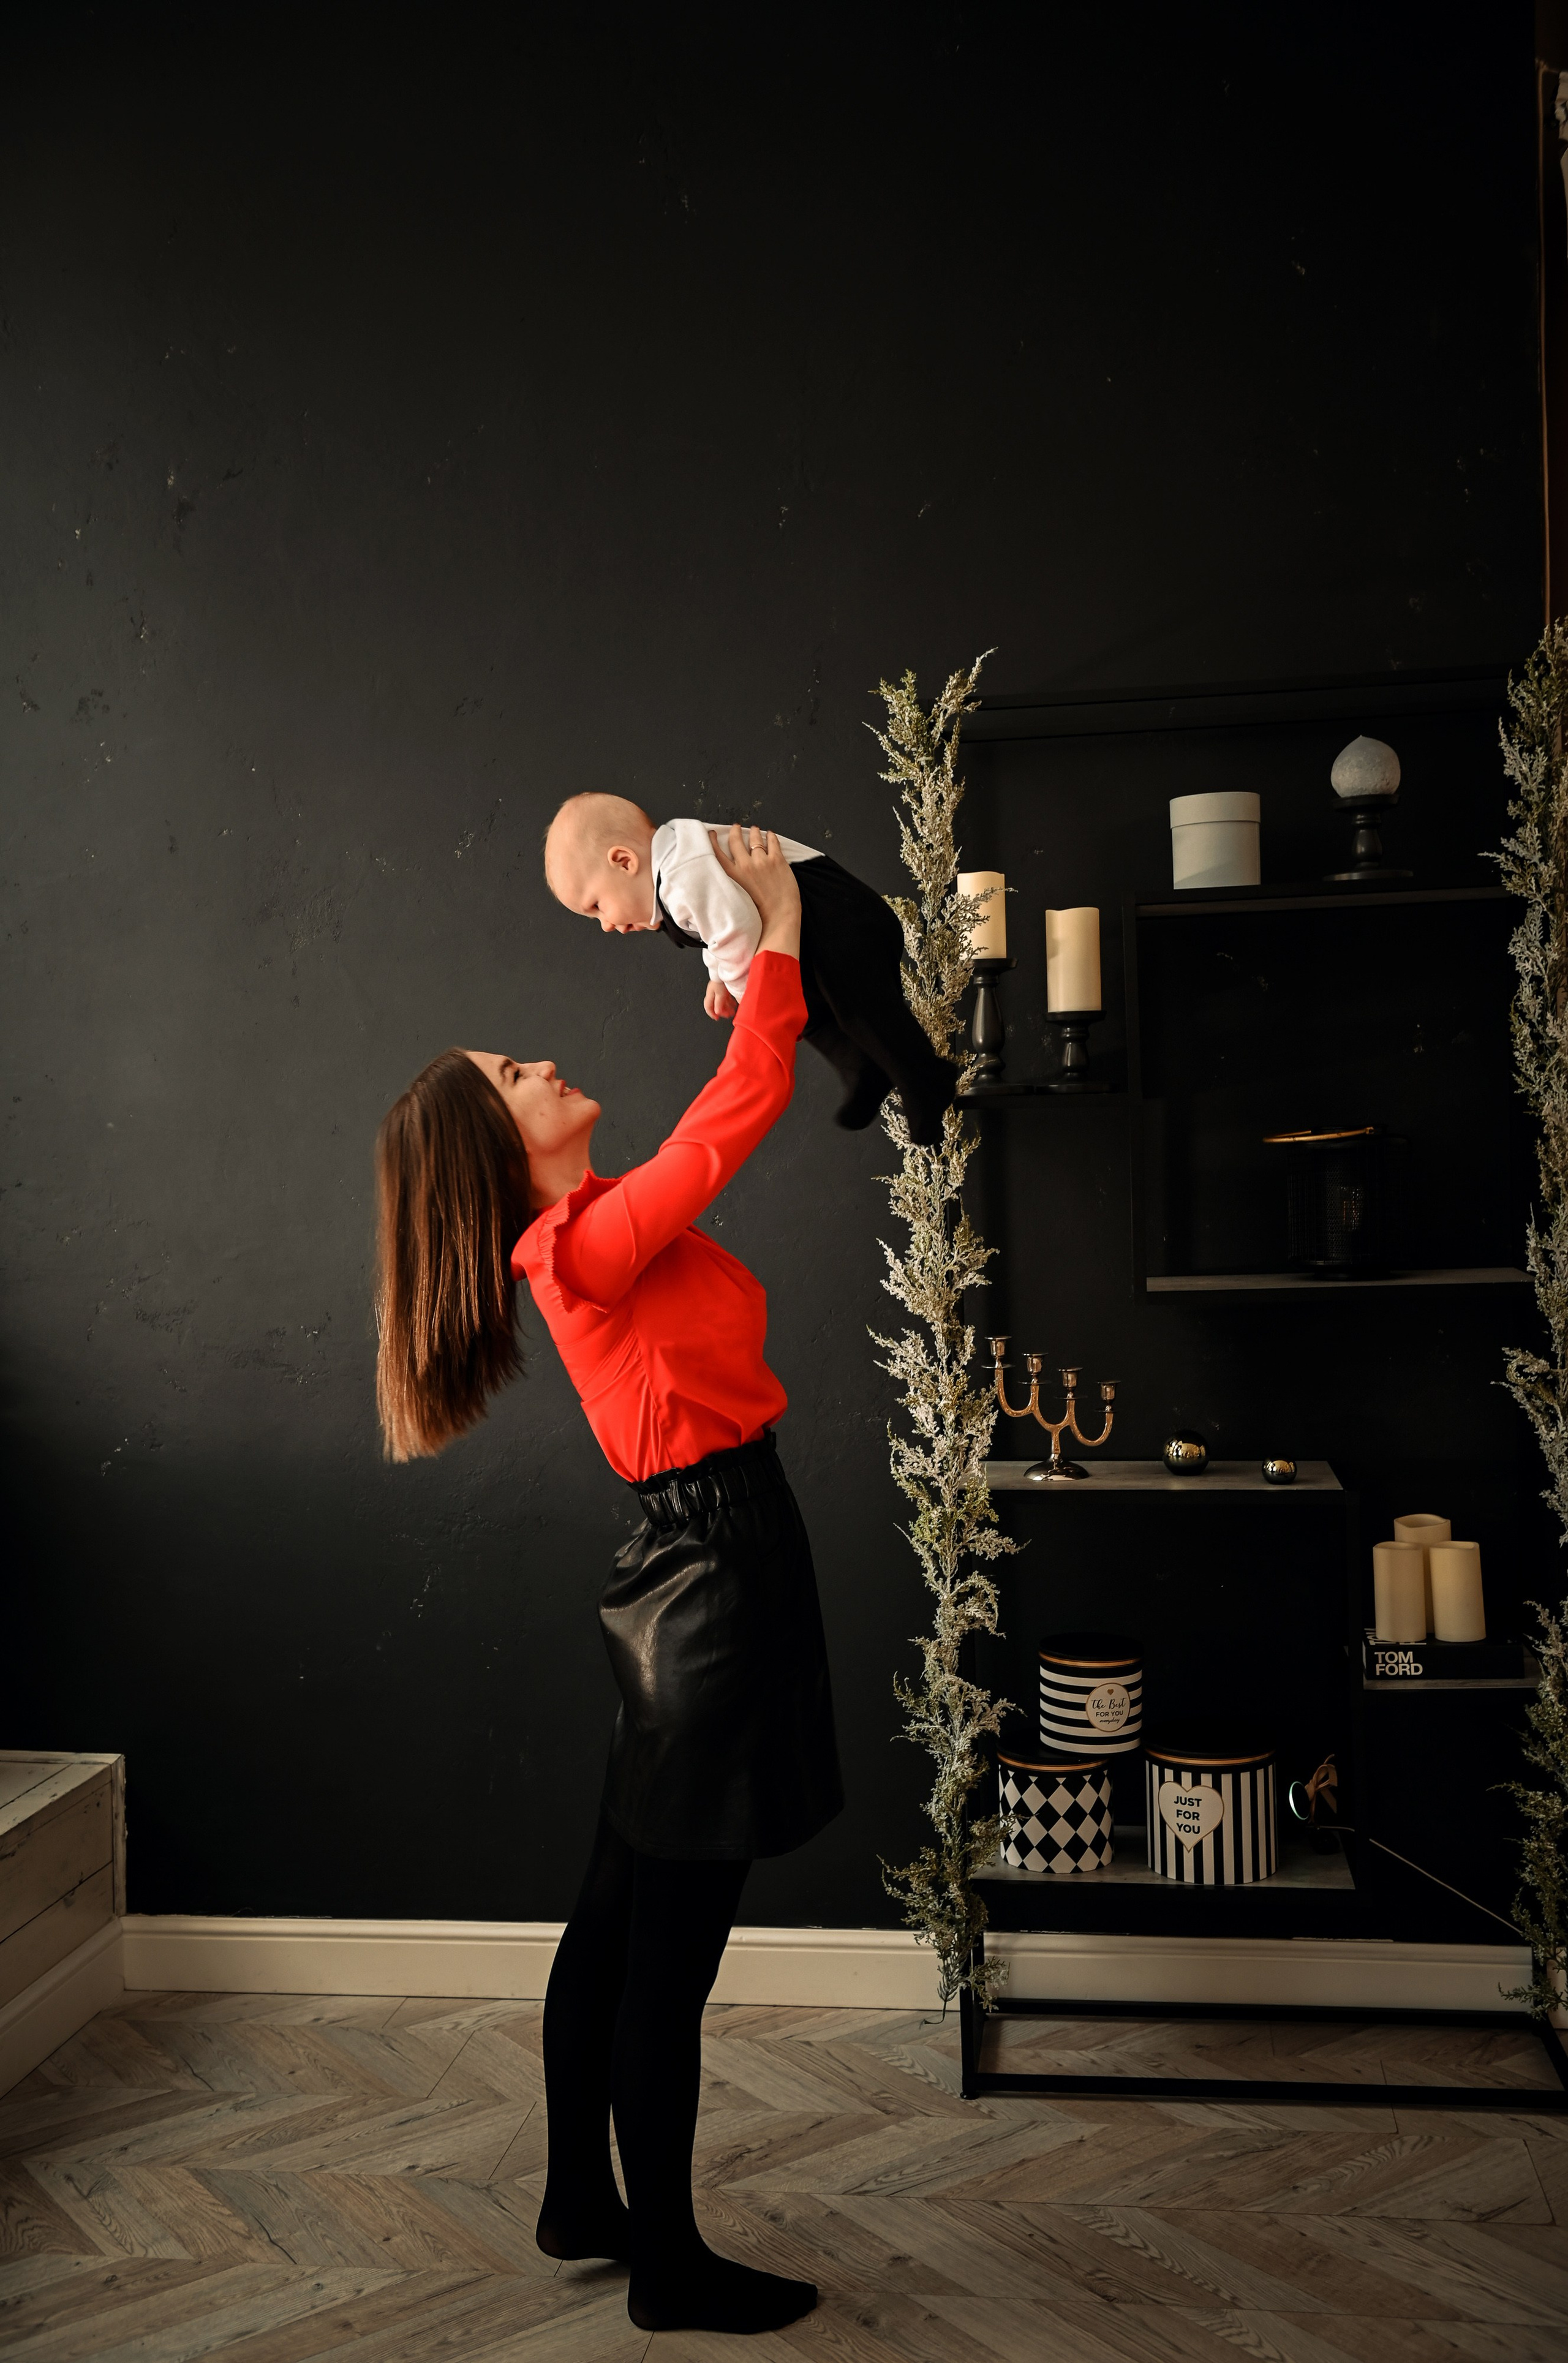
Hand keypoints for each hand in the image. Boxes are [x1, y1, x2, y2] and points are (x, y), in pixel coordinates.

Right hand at [704, 978, 737, 1021]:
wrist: (726, 971)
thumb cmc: (721, 980)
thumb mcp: (720, 994)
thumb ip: (718, 1004)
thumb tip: (717, 1012)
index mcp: (710, 995)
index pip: (708, 1007)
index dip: (711, 1013)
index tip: (717, 1018)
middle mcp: (713, 993)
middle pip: (716, 1005)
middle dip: (722, 1011)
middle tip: (727, 1016)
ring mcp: (718, 990)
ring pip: (722, 1002)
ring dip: (727, 1007)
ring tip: (732, 1012)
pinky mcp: (723, 988)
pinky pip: (726, 997)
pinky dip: (729, 1002)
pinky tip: (734, 1004)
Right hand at [709, 824, 801, 960]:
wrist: (779, 917)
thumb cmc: (758, 914)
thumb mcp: (736, 897)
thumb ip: (731, 884)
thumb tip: (729, 877)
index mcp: (732, 875)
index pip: (717, 853)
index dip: (713, 841)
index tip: (712, 834)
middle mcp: (745, 865)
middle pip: (736, 841)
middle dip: (735, 831)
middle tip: (736, 827)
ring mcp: (762, 861)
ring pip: (755, 838)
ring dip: (753, 832)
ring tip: (754, 829)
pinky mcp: (777, 860)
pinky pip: (773, 842)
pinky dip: (771, 836)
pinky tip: (770, 834)